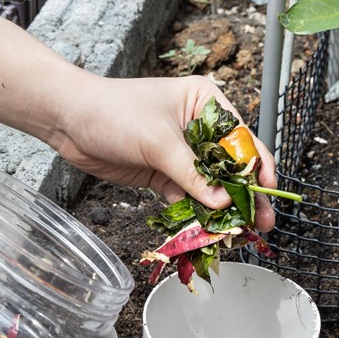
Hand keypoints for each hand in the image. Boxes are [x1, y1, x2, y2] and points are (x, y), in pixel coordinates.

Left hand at [48, 75, 278, 231]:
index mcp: (205, 103)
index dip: (257, 167)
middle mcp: (198, 127)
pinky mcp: (163, 173)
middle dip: (244, 195)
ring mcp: (181, 153)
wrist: (70, 121)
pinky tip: (206, 232)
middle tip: (262, 223)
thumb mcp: (158, 142)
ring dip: (221, 210)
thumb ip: (191, 173)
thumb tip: (221, 203)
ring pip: (210, 186)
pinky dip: (195, 214)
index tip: (269, 193)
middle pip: (230, 166)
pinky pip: (187, 197)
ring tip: (237, 234)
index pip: (241, 139)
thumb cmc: (114, 113)